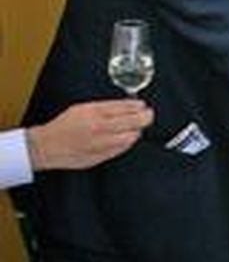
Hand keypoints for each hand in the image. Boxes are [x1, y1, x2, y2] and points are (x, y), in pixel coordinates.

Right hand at [26, 100, 151, 171]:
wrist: (48, 146)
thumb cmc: (64, 126)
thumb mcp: (82, 108)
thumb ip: (105, 108)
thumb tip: (129, 106)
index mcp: (93, 112)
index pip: (125, 107)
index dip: (139, 106)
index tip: (143, 106)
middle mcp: (100, 127)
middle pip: (135, 121)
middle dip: (146, 117)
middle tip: (148, 115)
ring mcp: (102, 143)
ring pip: (132, 137)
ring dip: (137, 131)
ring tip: (135, 128)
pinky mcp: (103, 155)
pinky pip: (123, 149)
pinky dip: (127, 143)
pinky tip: (124, 138)